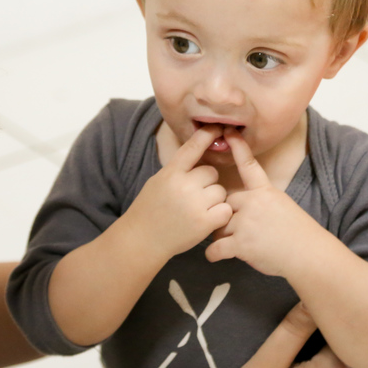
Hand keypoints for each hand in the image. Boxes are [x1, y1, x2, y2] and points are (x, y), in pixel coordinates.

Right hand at [125, 124, 231, 259]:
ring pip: (220, 191)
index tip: (216, 127)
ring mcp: (195, 204)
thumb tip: (199, 150)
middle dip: (207, 183)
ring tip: (197, 210)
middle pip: (212, 172)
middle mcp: (183, 185)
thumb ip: (178, 169)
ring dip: (214, 199)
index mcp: (170, 173)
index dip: (205, 135)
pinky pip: (225, 209)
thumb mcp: (158, 181)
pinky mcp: (204, 222)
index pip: (191, 148)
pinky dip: (219, 215)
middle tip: (193, 196)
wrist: (142, 240)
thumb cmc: (150, 209)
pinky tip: (206, 219)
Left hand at [205, 128, 325, 276]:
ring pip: (218, 227)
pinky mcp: (241, 244)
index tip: (229, 132)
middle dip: (227, 218)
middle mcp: (253, 203)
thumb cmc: (299, 234)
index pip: (248, 166)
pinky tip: (217, 256)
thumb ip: (261, 202)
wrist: (309, 254)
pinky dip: (214, 254)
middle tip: (244, 232)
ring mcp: (245, 223)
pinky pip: (215, 248)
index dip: (238, 148)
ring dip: (223, 237)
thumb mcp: (283, 206)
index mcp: (265, 192)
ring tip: (241, 246)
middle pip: (224, 204)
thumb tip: (244, 207)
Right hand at [208, 304, 367, 367]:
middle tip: (327, 322)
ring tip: (328, 347)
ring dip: (353, 361)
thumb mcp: (266, 362)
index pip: (349, 333)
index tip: (325, 305)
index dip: (338, 316)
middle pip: (364, 355)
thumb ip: (293, 328)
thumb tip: (314, 296)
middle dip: (349, 338)